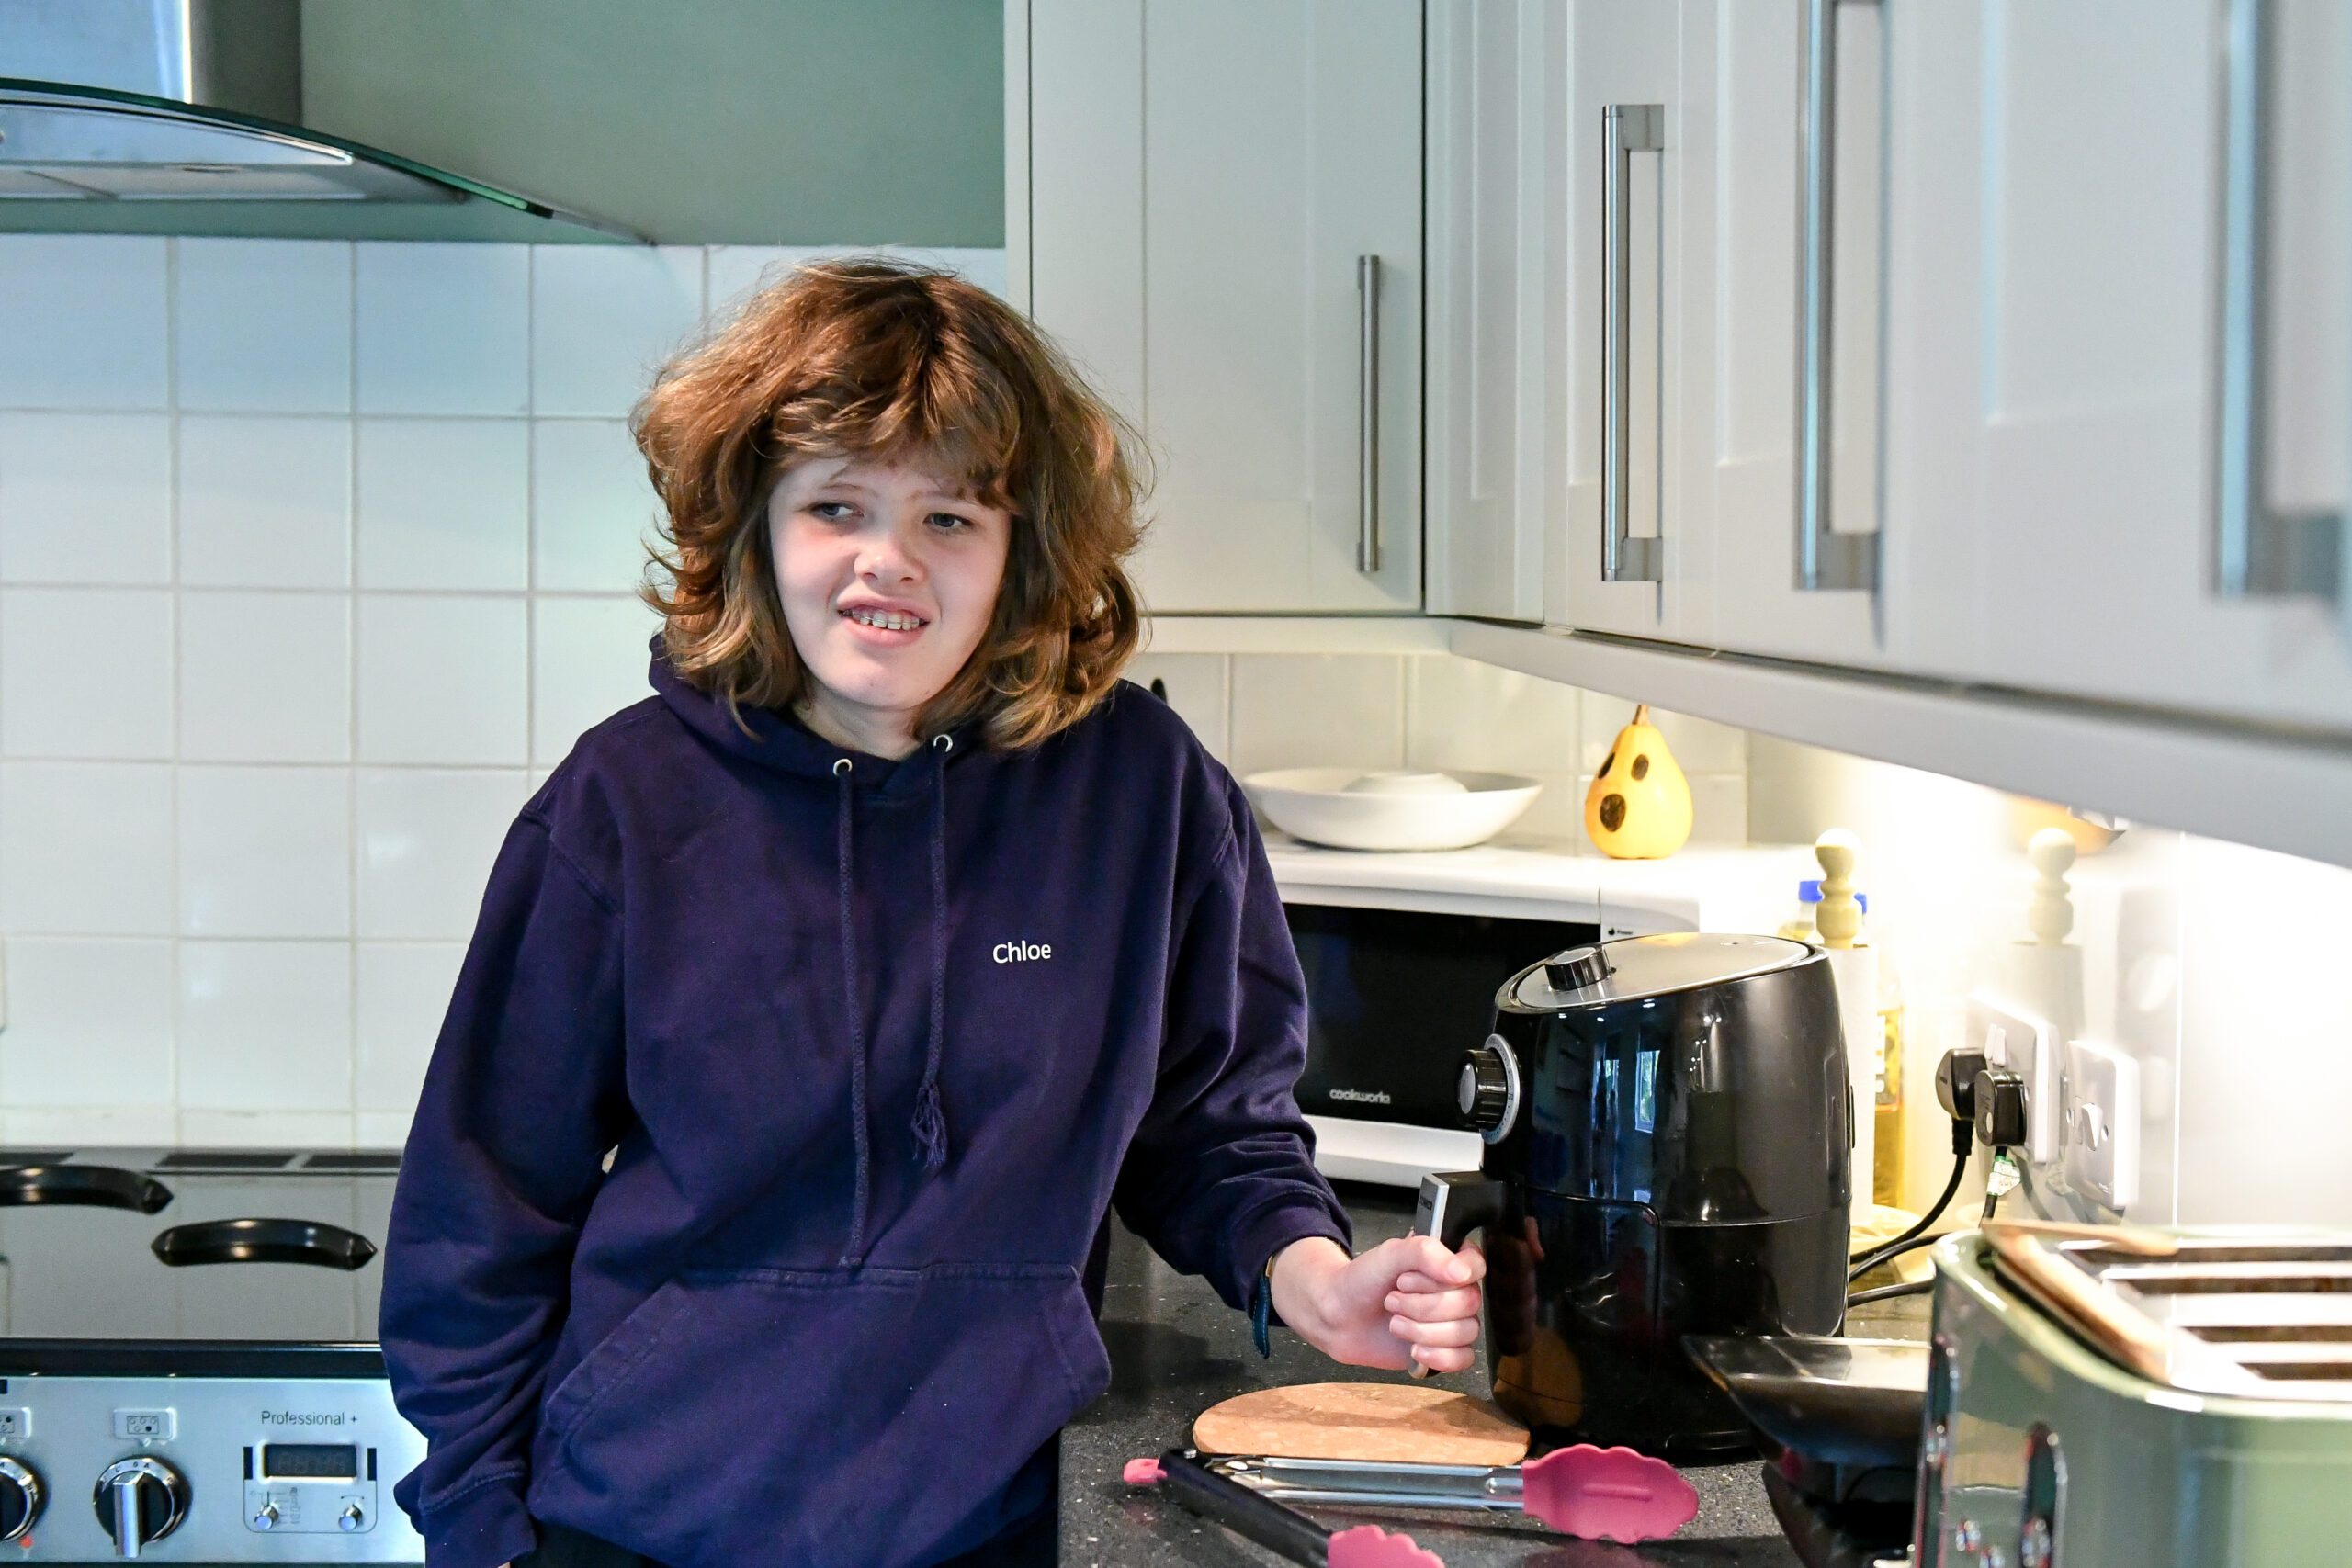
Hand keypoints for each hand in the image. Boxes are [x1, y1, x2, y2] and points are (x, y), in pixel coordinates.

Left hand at [1268, 1235, 1485, 1373]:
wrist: (1339, 1316)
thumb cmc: (1362, 1280)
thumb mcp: (1389, 1254)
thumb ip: (1425, 1252)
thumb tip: (1462, 1272)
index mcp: (1447, 1261)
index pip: (1476, 1266)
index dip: (1444, 1278)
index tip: (1408, 1280)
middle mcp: (1455, 1290)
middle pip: (1469, 1303)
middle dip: (1423, 1306)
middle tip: (1391, 1300)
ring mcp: (1452, 1322)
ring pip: (1466, 1332)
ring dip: (1423, 1331)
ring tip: (1395, 1323)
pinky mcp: (1445, 1350)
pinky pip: (1462, 1359)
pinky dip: (1437, 1356)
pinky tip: (1414, 1350)